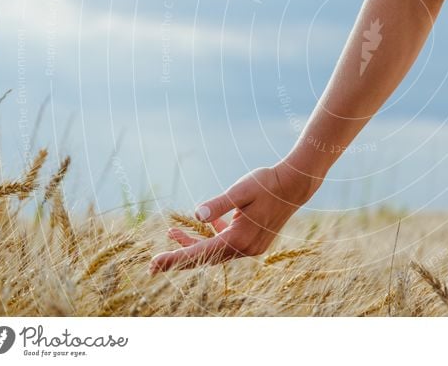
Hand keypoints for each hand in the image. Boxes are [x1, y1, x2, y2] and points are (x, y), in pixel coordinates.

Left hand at [149, 162, 318, 273]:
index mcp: (239, 239)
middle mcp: (245, 249)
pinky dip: (213, 236)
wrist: (295, 185)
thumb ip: (218, 204)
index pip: (199, 252)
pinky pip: (227, 244)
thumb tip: (196, 215)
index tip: (152, 265)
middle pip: (205, 258)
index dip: (174, 258)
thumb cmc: (267, 183)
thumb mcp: (240, 190)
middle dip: (179, 257)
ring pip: (215, 251)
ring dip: (194, 244)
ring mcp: (251, 247)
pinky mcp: (255, 241)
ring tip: (171, 233)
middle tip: (153, 265)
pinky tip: (203, 223)